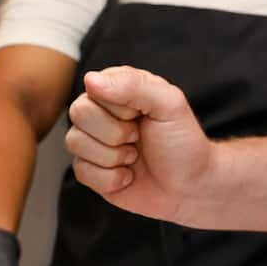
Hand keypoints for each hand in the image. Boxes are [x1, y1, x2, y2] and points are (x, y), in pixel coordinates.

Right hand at [65, 67, 214, 221]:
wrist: (191, 186)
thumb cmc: (182, 141)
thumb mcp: (169, 104)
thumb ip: (134, 85)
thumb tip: (91, 79)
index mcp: (117, 88)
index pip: (94, 89)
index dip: (120, 109)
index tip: (142, 116)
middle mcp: (100, 112)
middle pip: (78, 113)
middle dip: (115, 133)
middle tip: (139, 138)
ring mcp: (93, 142)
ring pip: (75, 143)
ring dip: (114, 157)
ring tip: (135, 156)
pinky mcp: (91, 170)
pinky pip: (81, 172)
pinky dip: (111, 179)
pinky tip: (128, 175)